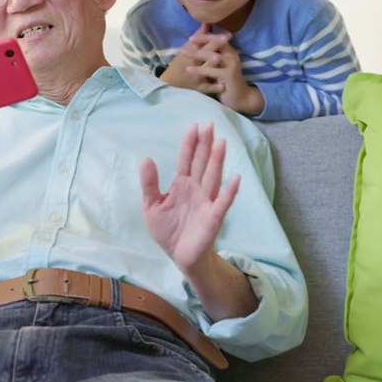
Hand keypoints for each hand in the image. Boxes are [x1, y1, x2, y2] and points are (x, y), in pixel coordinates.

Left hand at [139, 123, 241, 273]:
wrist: (179, 255)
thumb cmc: (167, 229)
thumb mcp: (151, 206)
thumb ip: (149, 184)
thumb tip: (145, 158)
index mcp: (181, 184)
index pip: (186, 160)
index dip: (190, 144)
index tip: (194, 127)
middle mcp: (196, 189)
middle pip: (201, 163)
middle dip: (205, 145)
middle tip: (209, 126)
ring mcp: (206, 202)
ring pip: (213, 177)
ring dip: (217, 161)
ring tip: (221, 143)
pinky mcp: (213, 217)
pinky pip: (223, 203)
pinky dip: (229, 192)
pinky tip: (236, 179)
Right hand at [160, 24, 230, 91]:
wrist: (171, 81)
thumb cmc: (180, 62)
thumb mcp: (187, 48)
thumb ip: (198, 37)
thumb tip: (208, 23)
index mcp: (190, 52)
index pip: (202, 42)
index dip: (213, 37)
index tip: (224, 32)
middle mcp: (193, 63)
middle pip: (204, 53)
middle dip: (214, 45)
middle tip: (226, 39)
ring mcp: (196, 75)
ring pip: (204, 70)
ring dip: (211, 64)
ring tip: (219, 58)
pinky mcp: (198, 87)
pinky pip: (207, 87)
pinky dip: (214, 87)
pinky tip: (223, 85)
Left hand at [186, 42, 263, 115]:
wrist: (241, 98)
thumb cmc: (227, 82)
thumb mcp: (218, 67)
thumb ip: (212, 57)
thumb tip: (201, 45)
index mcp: (229, 52)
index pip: (217, 38)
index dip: (205, 36)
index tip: (191, 36)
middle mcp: (232, 56)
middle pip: (215, 44)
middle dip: (200, 41)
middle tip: (187, 40)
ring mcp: (231, 65)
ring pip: (212, 55)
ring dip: (197, 53)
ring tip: (183, 53)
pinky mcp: (228, 75)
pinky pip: (211, 70)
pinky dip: (199, 70)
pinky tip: (189, 70)